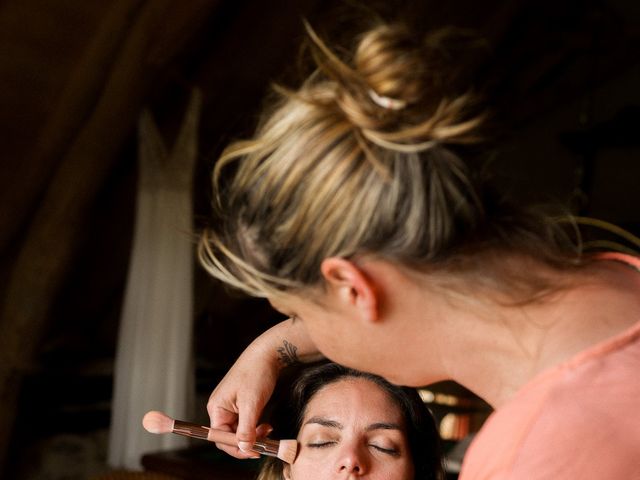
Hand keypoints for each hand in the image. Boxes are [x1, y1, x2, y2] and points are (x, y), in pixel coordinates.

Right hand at [207, 318, 321, 458]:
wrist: (268, 354)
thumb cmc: (256, 373)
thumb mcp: (252, 403)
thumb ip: (246, 429)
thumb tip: (244, 448)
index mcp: (217, 407)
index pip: (220, 437)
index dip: (236, 448)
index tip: (254, 453)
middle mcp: (221, 408)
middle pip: (229, 436)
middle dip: (247, 441)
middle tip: (264, 444)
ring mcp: (231, 406)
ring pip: (240, 431)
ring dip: (253, 435)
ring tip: (268, 431)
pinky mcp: (242, 404)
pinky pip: (246, 423)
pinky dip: (256, 427)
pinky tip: (266, 426)